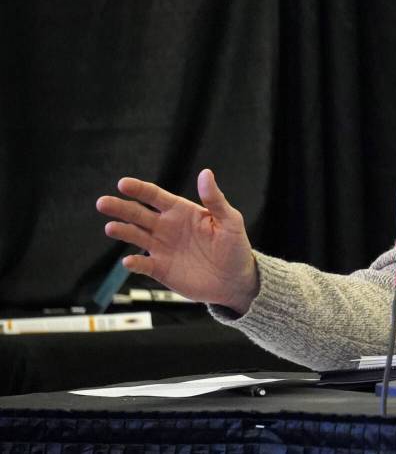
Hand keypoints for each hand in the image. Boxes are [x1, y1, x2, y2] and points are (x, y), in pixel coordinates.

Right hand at [96, 169, 258, 314]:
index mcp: (182, 211)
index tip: (123, 184)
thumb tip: (206, 173)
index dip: (139, 189)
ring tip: (111, 227)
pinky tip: (129, 262)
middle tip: (103, 203)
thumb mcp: (230, 221)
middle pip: (138, 214)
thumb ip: (215, 199)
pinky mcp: (160, 269)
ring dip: (122, 231)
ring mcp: (161, 248)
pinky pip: (142, 265)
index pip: (155, 196)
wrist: (234, 280)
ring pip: (135, 236)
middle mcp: (167, 227)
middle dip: (120, 207)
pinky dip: (133, 263)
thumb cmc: (235, 247)